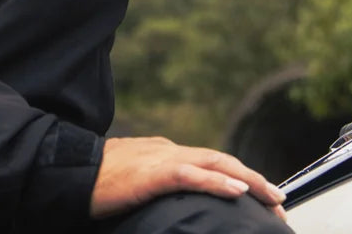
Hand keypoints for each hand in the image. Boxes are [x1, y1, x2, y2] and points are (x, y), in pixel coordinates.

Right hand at [90, 136, 286, 221]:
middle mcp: (169, 150)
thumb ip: (158, 185)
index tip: (261, 197)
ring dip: (247, 179)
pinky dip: (217, 180)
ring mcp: (162, 158)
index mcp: (165, 153)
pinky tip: (237, 189)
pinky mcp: (154, 172)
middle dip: (254, 179)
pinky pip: (192, 175)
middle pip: (220, 160)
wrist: (71, 172)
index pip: (211, 162)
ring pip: (214, 162)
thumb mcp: (136, 183)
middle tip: (280, 201)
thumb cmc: (98, 181)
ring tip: (272, 196)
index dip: (239, 176)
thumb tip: (176, 201)